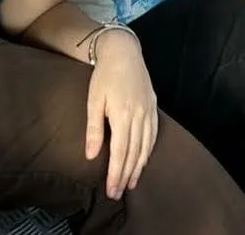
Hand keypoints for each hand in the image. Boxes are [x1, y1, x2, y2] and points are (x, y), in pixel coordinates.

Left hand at [85, 29, 157, 199]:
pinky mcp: (153, 105)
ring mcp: (149, 109)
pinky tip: (144, 158)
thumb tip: (91, 156)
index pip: (120, 152)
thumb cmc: (104, 76)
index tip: (111, 190)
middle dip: (126, 175)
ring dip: (139, 165)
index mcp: (123, 114)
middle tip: (118, 193)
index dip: (116, 173)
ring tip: (132, 182)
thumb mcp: (93, 101)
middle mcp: (139, 114)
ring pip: (146, 144)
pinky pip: (153, 132)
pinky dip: (149, 149)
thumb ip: (94, 129)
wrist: (123, 51)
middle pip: (134, 152)